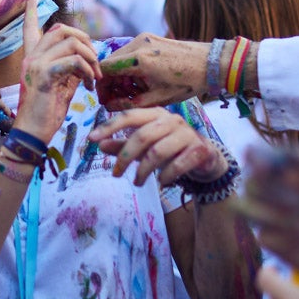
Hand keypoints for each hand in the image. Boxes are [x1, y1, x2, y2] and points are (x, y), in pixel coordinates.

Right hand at [14, 0, 100, 141]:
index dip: (30, 11)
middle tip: (95, 60)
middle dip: (85, 40)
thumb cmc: (47, 113)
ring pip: (70, 43)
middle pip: (61, 29)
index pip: (30, 29)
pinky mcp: (44, 75)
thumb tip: (87, 59)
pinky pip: (73, 61)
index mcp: (33, 59)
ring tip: (95, 77)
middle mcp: (31, 57)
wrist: (33, 133)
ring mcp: (36, 65)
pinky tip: (90, 85)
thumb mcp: (62, 86)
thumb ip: (71, 69)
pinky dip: (87, 71)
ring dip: (91, 58)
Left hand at [88, 108, 226, 184]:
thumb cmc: (171, 149)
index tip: (91, 139)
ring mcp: (187, 134)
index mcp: (156, 114)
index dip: (110, 126)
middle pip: (142, 136)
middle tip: (116, 174)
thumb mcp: (145, 147)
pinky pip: (177, 165)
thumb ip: (123, 145)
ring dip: (143, 171)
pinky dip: (165, 176)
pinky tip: (161, 183)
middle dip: (125, 157)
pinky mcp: (199, 150)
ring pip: (157, 152)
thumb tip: (99, 144)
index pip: (129, 116)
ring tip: (137, 183)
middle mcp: (172, 120)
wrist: (207, 158)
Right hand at [98, 34, 209, 109]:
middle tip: (115, 99)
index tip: (105, 100)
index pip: (105, 69)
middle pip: (110, 63)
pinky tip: (141, 80)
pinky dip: (129, 67)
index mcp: (140, 60)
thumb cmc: (188, 82)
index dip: (101, 86)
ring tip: (131, 92)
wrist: (212, 63)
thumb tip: (110, 106)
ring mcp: (144, 38)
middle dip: (110, 82)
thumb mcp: (158, 99)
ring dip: (119, 75)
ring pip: (119, 58)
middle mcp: (138, 44)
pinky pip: (130, 53)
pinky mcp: (150, 37)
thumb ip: (130, 103)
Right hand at [238, 148, 298, 283]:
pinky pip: (264, 236)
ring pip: (246, 209)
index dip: (257, 159)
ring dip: (272, 213)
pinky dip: (285, 235)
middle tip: (298, 202)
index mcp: (294, 173)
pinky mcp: (279, 246)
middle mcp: (280, 194)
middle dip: (269, 191)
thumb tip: (292, 154)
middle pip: (251, 185)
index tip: (265, 165)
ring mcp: (277, 220)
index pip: (263, 160)